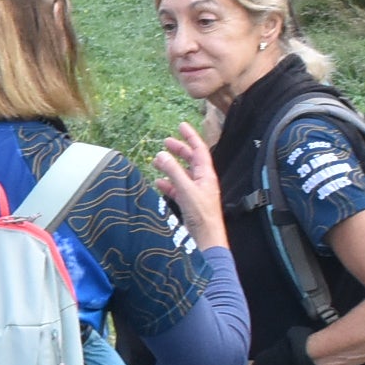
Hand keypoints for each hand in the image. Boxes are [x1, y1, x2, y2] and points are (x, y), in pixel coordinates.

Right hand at [155, 121, 226, 248]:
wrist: (207, 239)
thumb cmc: (202, 216)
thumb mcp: (186, 190)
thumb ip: (174, 172)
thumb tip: (161, 154)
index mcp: (206, 175)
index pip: (199, 150)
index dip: (191, 137)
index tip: (181, 125)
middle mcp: (203, 181)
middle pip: (191, 160)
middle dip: (179, 149)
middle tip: (165, 141)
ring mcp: (196, 192)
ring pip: (183, 173)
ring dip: (171, 165)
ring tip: (157, 160)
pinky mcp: (189, 203)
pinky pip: (177, 188)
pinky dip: (168, 183)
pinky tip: (159, 182)